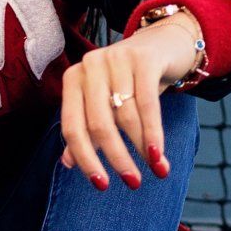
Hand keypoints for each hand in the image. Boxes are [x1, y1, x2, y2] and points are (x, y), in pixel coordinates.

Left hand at [58, 13, 202, 188]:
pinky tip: (158, 154)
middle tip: (132, 183)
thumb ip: (86, 130)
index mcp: (73, 79)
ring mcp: (115, 59)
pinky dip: (153, 133)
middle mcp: (89, 66)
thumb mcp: (105, 104)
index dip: (85, 159)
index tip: (102, 185)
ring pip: (126, 116)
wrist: (163, 44)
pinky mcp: (143, 58)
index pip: (72, 127)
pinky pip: (148, 104)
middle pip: (98, 124)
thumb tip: (67, 163)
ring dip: (141, 148)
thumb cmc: (129, 81)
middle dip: (116, 158)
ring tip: (157, 169)